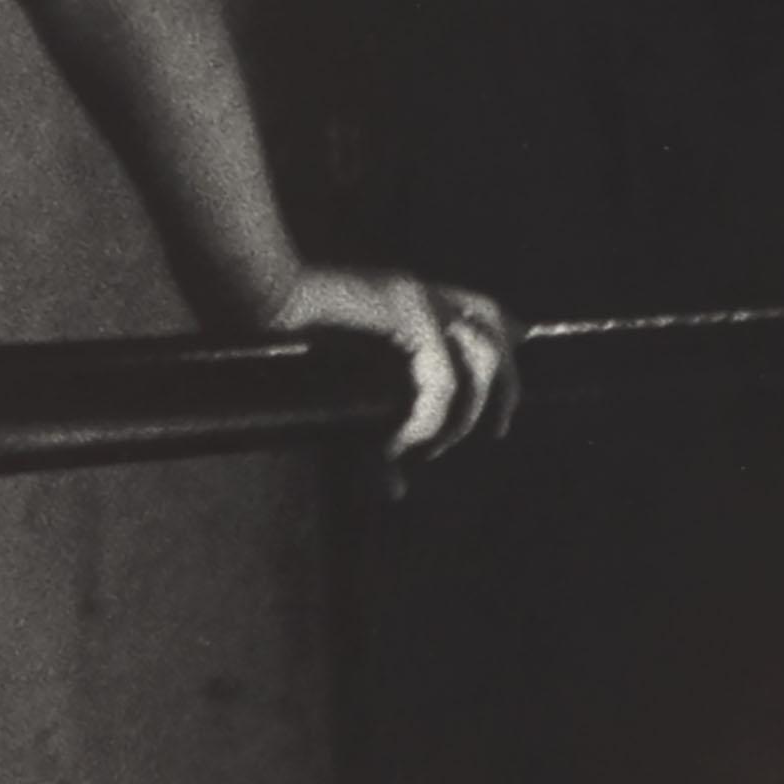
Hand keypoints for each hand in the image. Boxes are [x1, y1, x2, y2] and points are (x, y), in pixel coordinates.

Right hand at [266, 265, 516, 461]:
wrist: (258, 293)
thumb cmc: (284, 337)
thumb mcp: (344, 378)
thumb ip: (377, 415)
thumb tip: (396, 490)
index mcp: (409, 296)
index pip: (483, 307)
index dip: (509, 332)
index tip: (524, 350)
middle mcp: (423, 292)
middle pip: (497, 333)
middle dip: (506, 387)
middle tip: (499, 430)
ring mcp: (419, 299)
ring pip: (481, 360)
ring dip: (463, 414)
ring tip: (428, 446)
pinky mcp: (409, 312)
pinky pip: (442, 381)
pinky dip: (427, 420)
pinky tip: (401, 443)